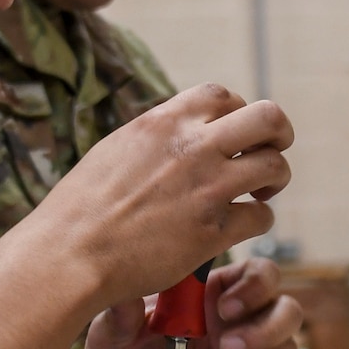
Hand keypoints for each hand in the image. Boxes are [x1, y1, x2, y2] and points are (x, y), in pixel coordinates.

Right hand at [30, 85, 292, 307]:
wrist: (69, 254)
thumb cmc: (81, 209)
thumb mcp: (115, 150)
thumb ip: (156, 137)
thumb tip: (179, 131)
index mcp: (163, 122)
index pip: (223, 95)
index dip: (237, 112)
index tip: (233, 136)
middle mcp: (192, 147)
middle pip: (268, 117)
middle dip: (279, 134)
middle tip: (269, 153)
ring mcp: (207, 188)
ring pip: (275, 166)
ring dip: (275, 179)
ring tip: (260, 193)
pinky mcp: (213, 231)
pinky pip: (262, 217)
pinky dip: (259, 221)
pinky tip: (242, 227)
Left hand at [70, 259, 302, 348]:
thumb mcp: (112, 331)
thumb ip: (122, 314)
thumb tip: (126, 290)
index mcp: (212, 294)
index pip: (259, 274)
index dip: (255, 286)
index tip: (224, 308)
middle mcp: (239, 322)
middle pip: (288, 310)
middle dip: (266, 329)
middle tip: (225, 348)